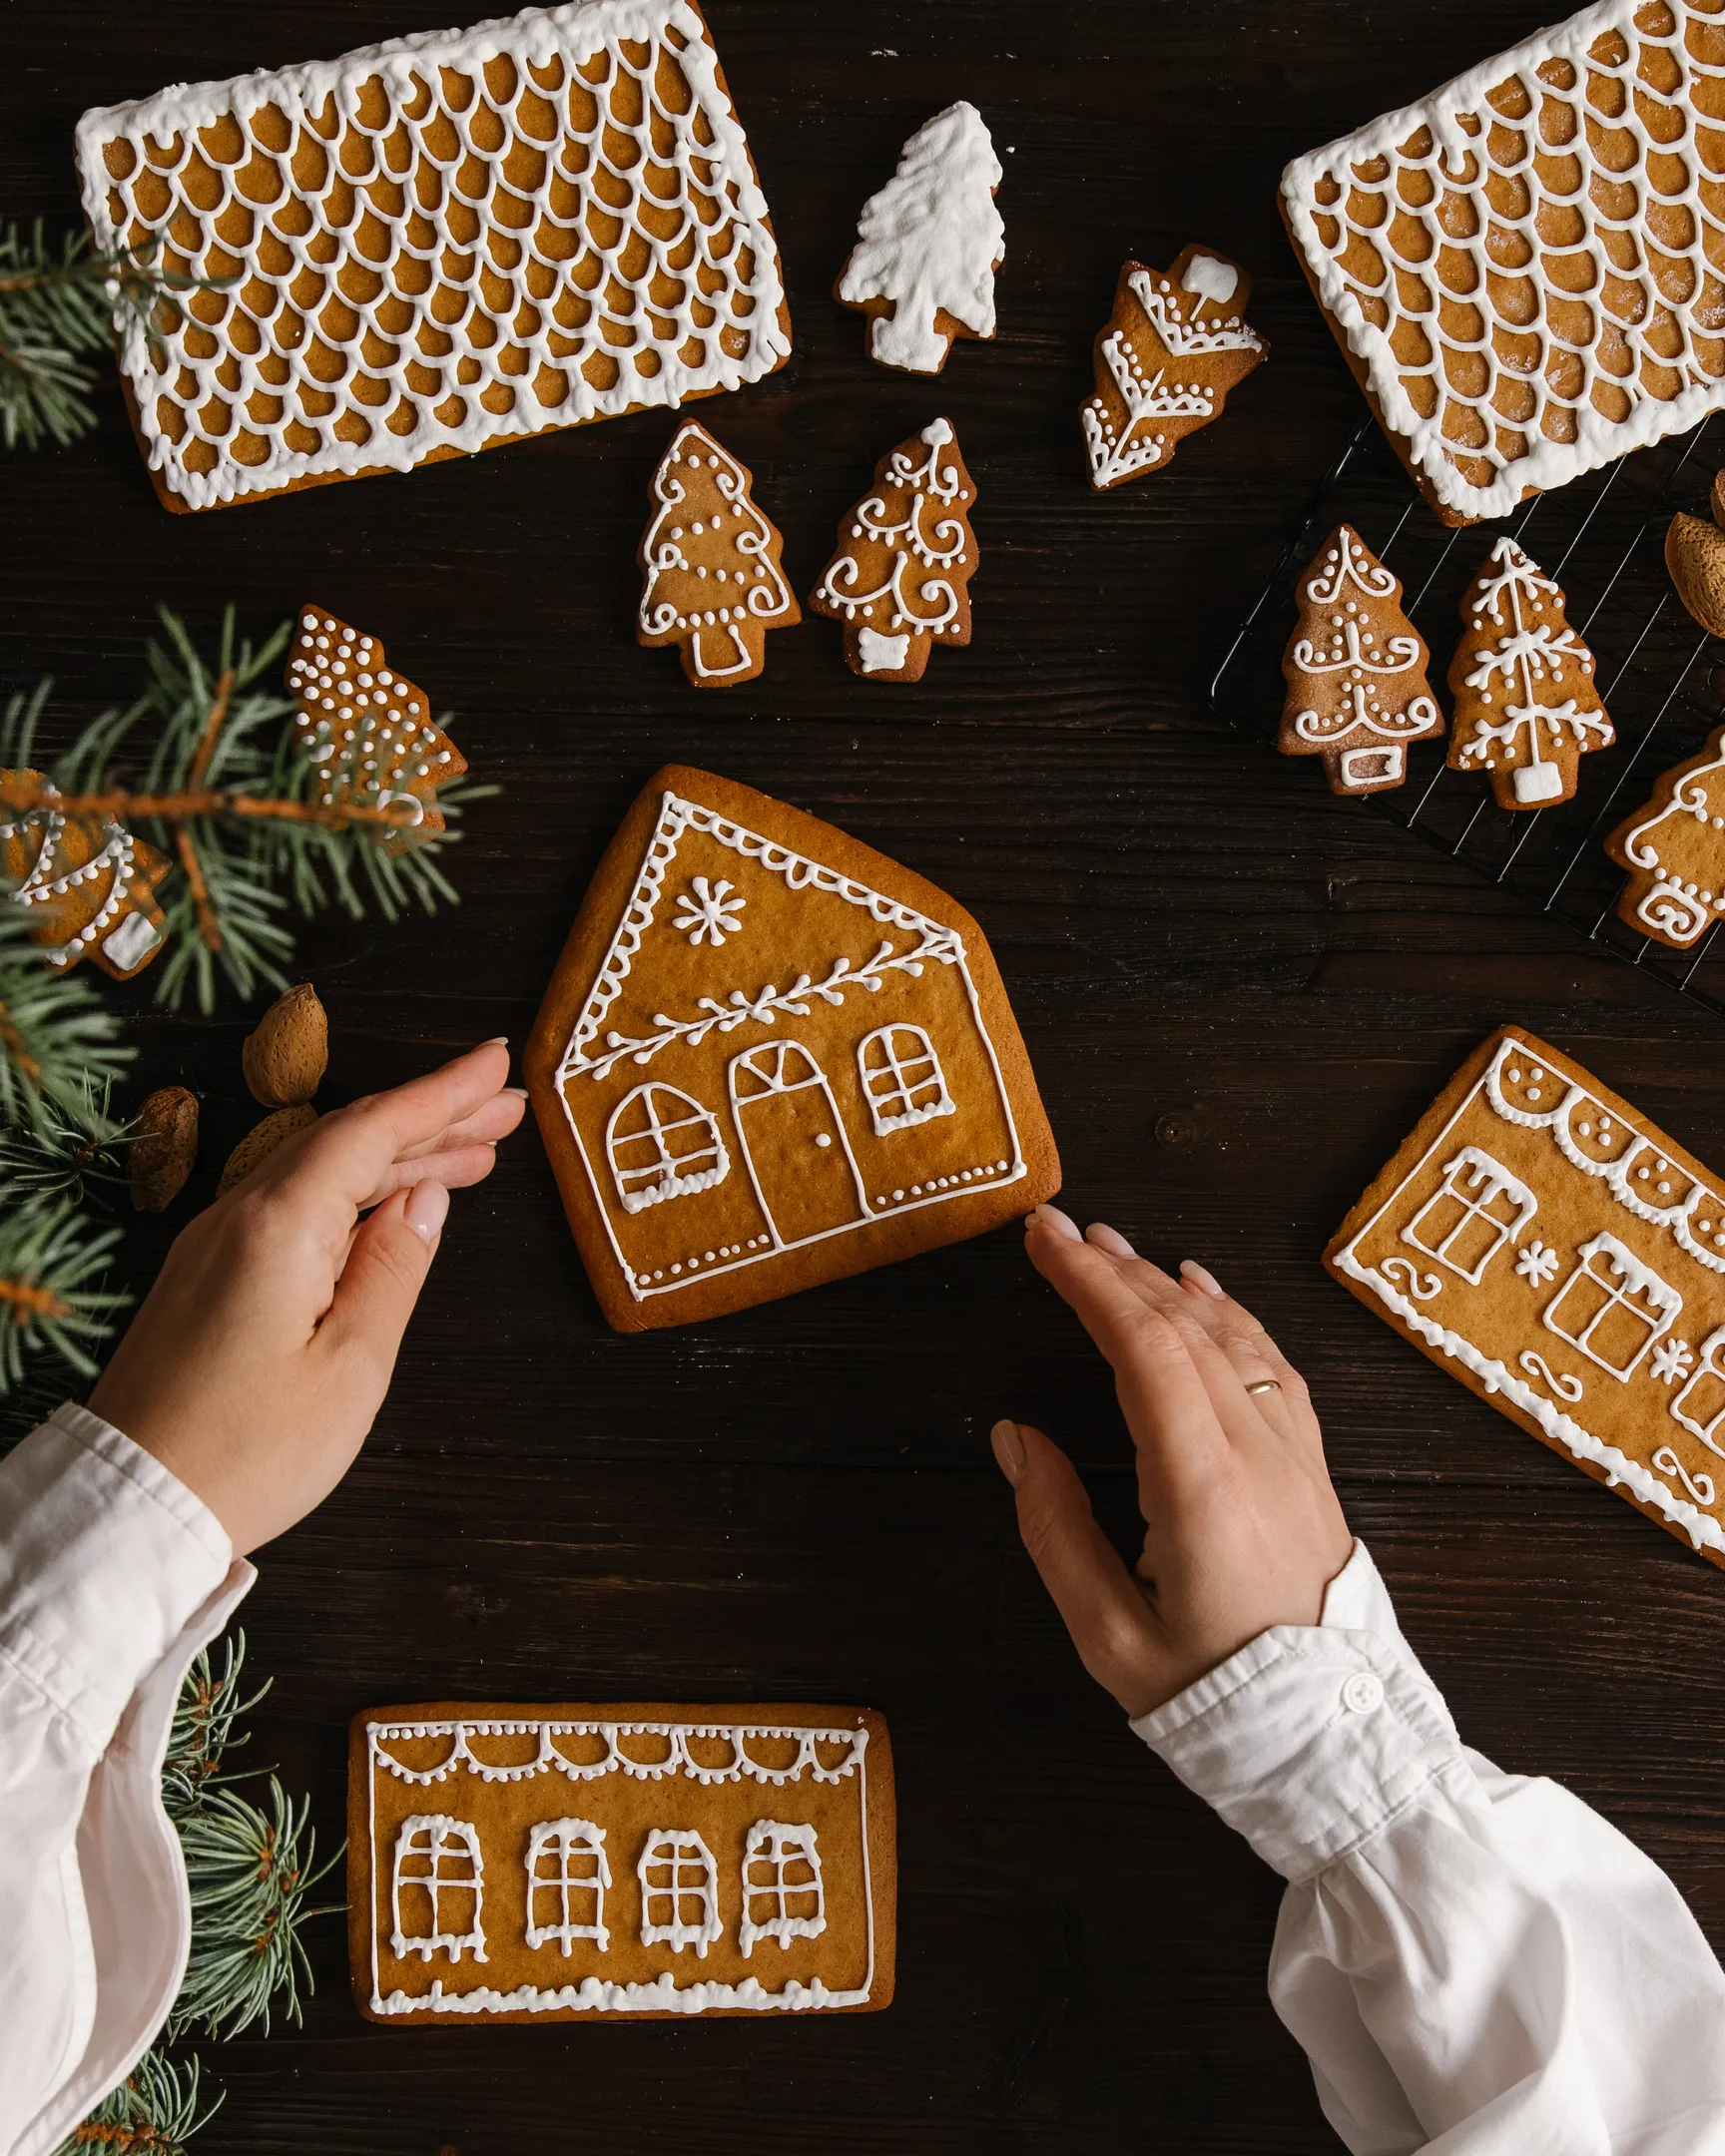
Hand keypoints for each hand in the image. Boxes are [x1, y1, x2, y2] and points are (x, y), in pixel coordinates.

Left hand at [88, 1040, 524, 1556]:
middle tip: (505, 1108)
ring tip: (473, 1157)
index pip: (372, 1130)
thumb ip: (395, 1269)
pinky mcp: (208, 1278)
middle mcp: (239, 1216)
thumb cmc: (247, 1452)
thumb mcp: (352, 1365)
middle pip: (348, 1141)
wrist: (138, 1504)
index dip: (441, 1093)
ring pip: (322, 1173)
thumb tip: (425, 1203)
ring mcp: (217, 1245)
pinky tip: (393, 1206)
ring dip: (399, 1157)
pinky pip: (295, 1208)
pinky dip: (355, 1195)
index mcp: (279, 1225)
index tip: (494, 1060)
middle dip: (432, 1121)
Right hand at [993, 1207, 1352, 1718]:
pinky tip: (1201, 1291)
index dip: (1089, 1285)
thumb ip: (1056, 1531)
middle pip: (1183, 1329)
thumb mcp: (1109, 1638)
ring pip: (1230, 1339)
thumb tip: (1017, 1439)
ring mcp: (1294, 1457)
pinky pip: (1271, 1367)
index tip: (1043, 1243)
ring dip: (1165, 1284)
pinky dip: (1230, 1315)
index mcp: (1202, 1489)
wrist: (1334, 1745)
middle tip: (1058, 1231)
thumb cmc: (1214, 1699)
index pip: (1143, 1350)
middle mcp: (1256, 1454)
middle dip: (1114, 1269)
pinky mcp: (1313, 1470)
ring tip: (1112, 1249)